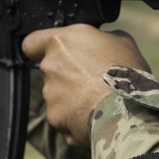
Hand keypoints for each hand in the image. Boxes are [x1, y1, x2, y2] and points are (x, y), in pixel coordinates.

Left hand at [22, 25, 147, 146]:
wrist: (128, 109)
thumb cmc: (126, 72)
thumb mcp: (120, 40)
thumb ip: (99, 39)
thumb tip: (98, 43)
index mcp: (61, 42)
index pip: (31, 43)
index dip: (40, 48)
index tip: (52, 53)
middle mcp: (50, 67)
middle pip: (52, 71)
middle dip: (67, 76)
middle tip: (92, 80)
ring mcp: (50, 95)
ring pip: (58, 95)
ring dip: (73, 98)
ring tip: (99, 101)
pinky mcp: (56, 119)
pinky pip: (65, 117)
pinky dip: (77, 119)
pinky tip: (97, 116)